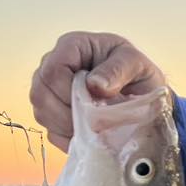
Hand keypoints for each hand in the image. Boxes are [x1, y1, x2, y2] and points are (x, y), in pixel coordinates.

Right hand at [29, 32, 165, 151]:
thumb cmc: (138, 74)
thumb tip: (95, 85)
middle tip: (96, 123)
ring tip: (96, 129)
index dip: (68, 92)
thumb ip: (118, 69)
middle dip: (67, 114)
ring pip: (41, 113)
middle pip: (41, 93)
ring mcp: (50, 91)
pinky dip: (70, 138)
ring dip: (68, 127)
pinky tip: (90, 135)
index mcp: (72, 47)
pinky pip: (50, 130)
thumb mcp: (137, 64)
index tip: (93, 105)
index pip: (53, 70)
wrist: (144, 96)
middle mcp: (54, 66)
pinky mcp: (53, 114)